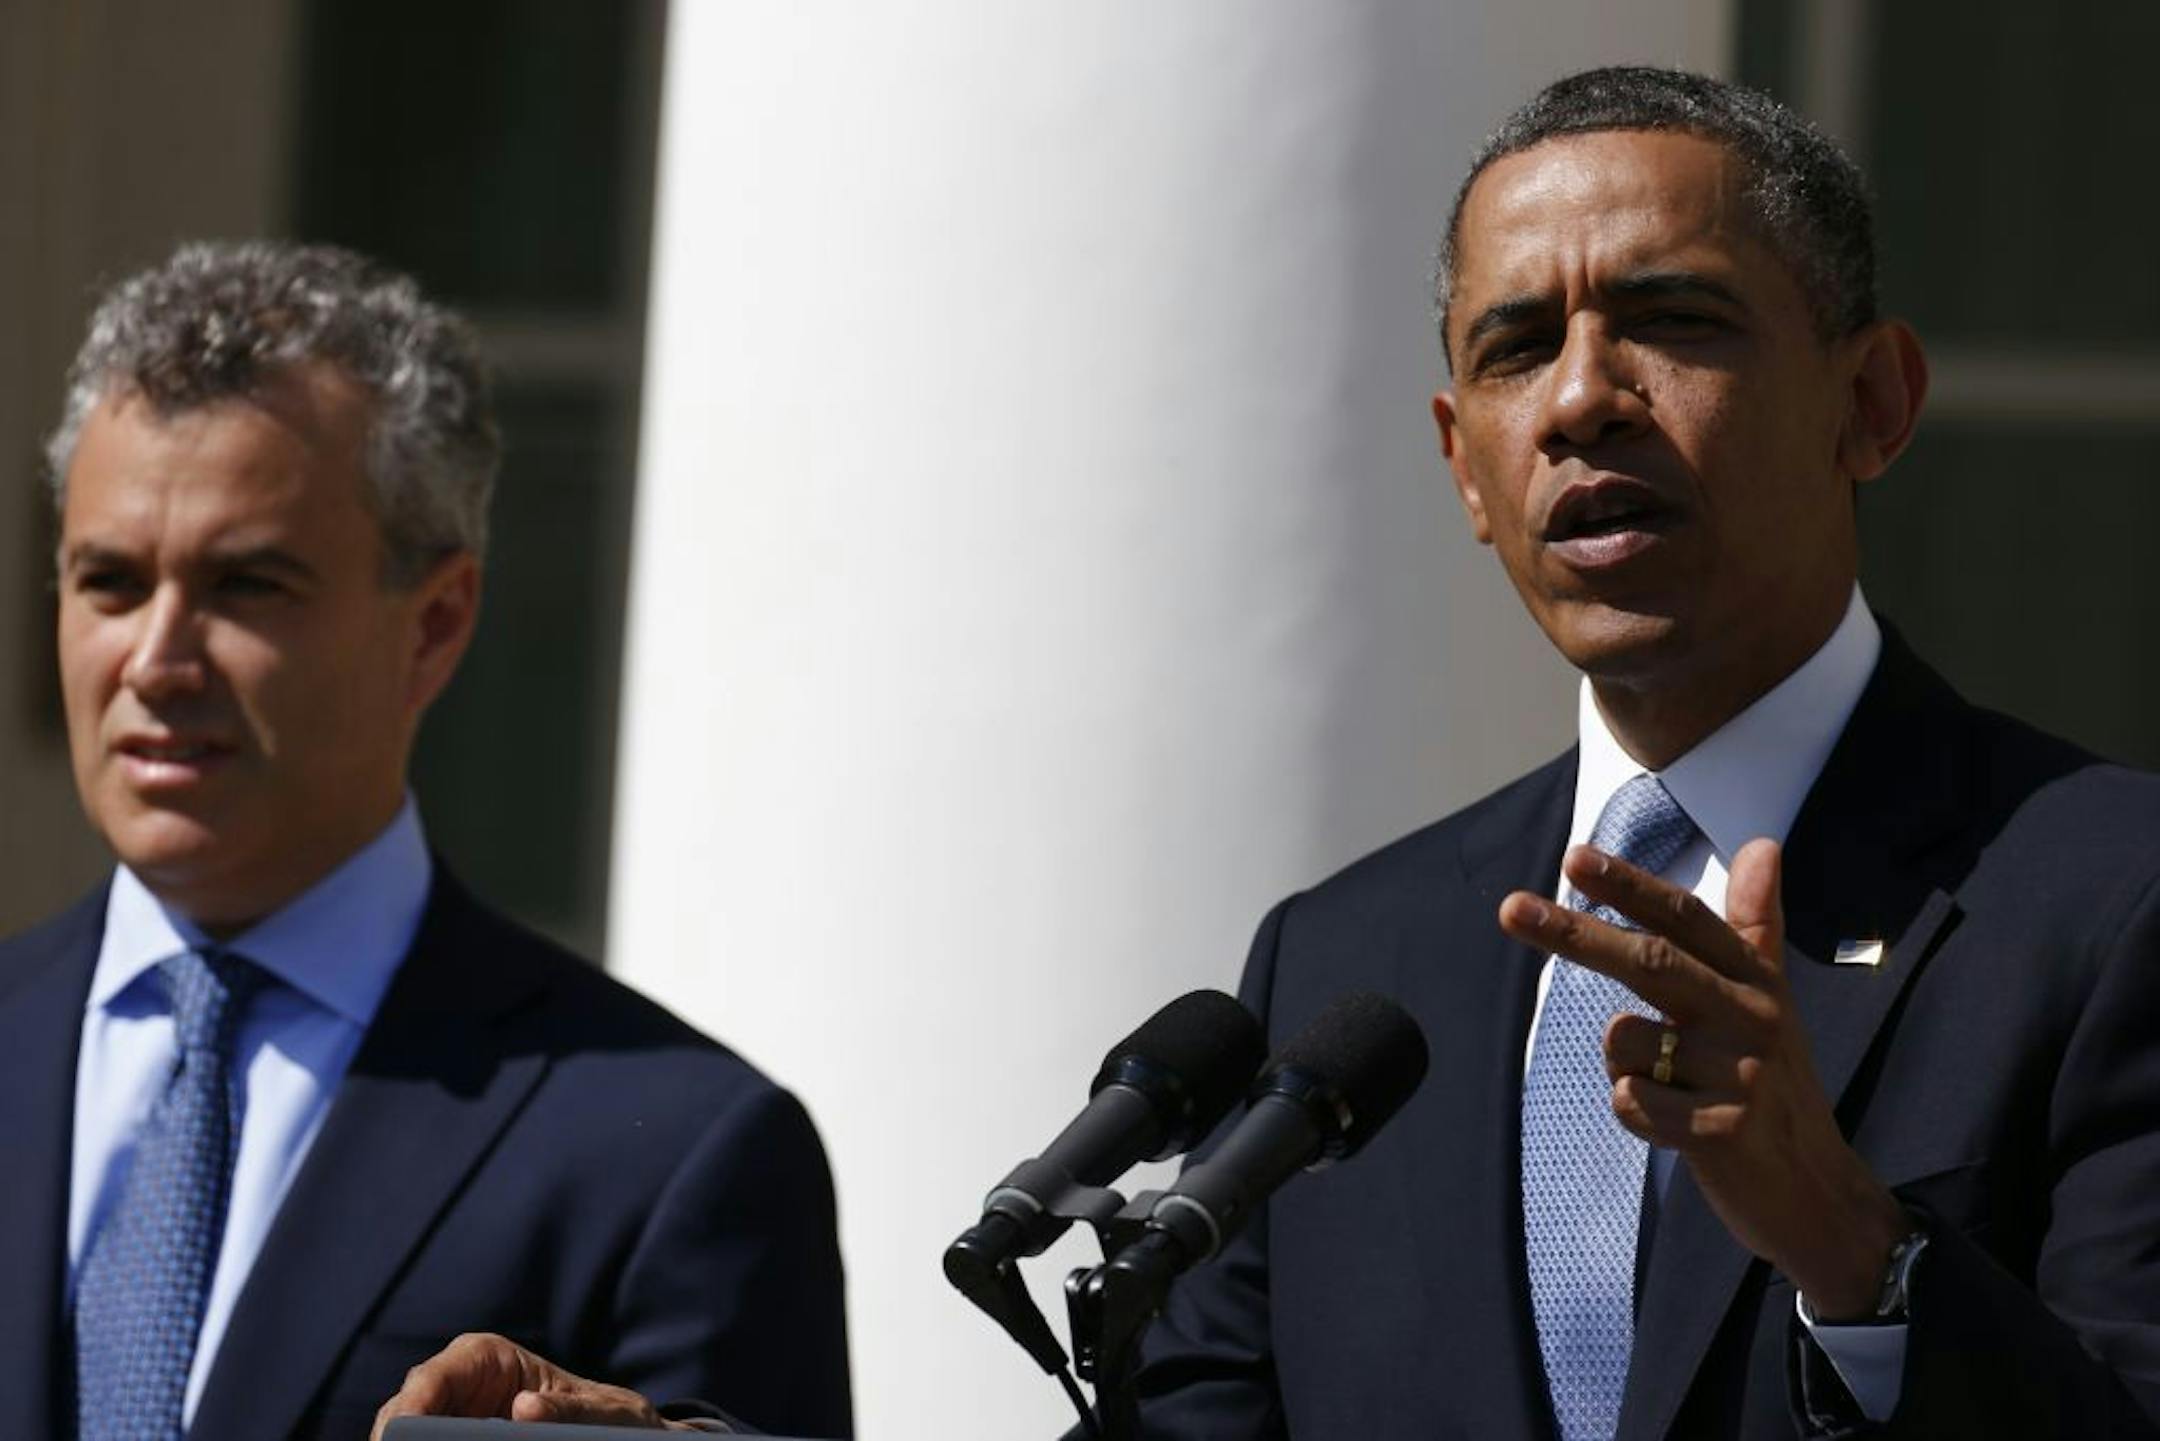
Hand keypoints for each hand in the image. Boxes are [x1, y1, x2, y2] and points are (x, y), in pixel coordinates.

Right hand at [370, 1332, 702, 1436]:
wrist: (618, 1434)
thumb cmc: (609, 1417)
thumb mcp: (601, 1413)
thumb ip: (568, 1411)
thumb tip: (524, 1409)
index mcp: (484, 1357)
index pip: (430, 1379)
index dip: (410, 1410)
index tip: (402, 1436)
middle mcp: (455, 1386)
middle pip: (403, 1417)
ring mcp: (449, 1419)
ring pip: (404, 1440)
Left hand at [1498, 837, 1908, 1318]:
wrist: (1817, 1194)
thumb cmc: (1776, 1086)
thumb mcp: (1770, 1001)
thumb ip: (1753, 925)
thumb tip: (1760, 843)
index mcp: (1755, 981)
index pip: (1686, 919)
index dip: (1629, 886)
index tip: (1572, 858)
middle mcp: (1752, 1017)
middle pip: (1649, 962)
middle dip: (1574, 933)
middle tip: (1509, 909)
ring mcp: (1739, 1074)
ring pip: (1624, 1042)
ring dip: (1621, 1063)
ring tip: (1672, 1088)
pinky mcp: (1723, 1131)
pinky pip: (1629, 1101)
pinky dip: (1633, 1110)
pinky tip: (1674, 1125)